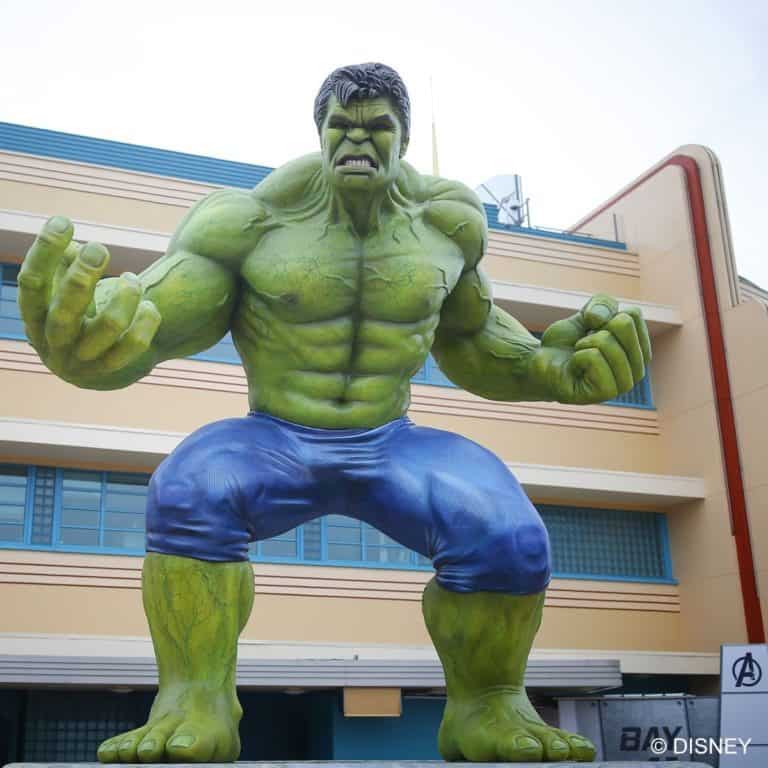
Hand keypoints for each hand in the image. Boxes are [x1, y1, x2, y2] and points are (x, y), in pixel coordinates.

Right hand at [18, 216, 160, 379]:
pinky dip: (146, 320)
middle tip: (99, 247)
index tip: (63, 221)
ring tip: (132, 279)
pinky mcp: (112, 369)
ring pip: (109, 326)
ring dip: (126, 295)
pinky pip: (134, 344)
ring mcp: (83, 360)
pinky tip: (148, 306)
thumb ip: (63, 262)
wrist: (91, 371)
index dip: (45, 251)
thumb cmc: (76, 315)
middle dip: (83, 277)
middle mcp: (53, 342)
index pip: (32, 284)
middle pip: (65, 312)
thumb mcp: (62, 290)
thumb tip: (62, 228)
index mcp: (34, 318)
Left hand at [540, 294, 651, 403]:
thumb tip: (600, 320)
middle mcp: (638, 370)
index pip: (633, 315)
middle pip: (623, 326)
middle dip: (594, 330)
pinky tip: (575, 369)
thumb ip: (602, 304)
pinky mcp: (606, 393)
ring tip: (579, 357)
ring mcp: (623, 384)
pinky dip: (577, 356)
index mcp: (640, 350)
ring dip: (584, 344)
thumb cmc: (566, 343)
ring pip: (607, 342)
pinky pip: (593, 357)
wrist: (541, 363)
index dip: (604, 317)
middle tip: (583, 346)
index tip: (592, 332)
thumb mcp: (586, 314)